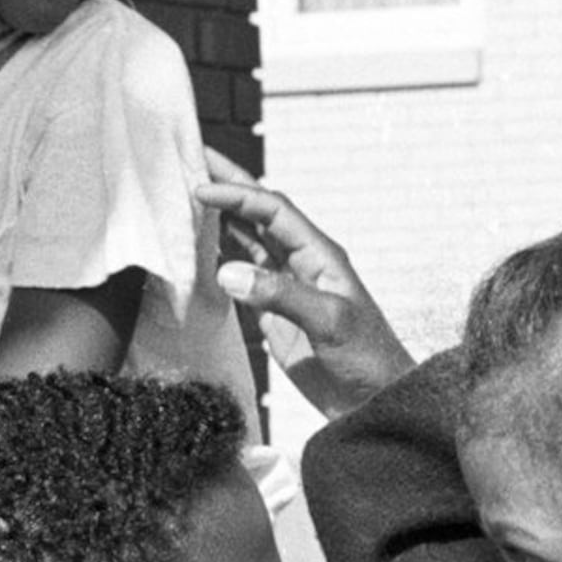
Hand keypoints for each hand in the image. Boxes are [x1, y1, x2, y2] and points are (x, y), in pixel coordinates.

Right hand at [199, 179, 417, 414]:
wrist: (376, 403)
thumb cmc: (368, 359)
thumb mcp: (330, 322)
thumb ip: (281, 295)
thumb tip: (230, 272)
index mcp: (320, 255)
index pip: (273, 211)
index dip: (237, 194)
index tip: (201, 187)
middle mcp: (301, 264)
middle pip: (258, 214)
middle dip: (228, 186)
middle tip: (192, 159)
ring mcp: (286, 289)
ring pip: (248, 242)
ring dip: (219, 219)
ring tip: (186, 196)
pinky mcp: (274, 316)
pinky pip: (241, 279)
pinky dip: (219, 261)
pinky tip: (199, 251)